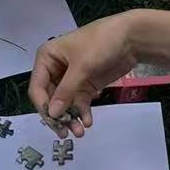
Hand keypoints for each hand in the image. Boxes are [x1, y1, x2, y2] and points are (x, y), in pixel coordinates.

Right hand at [29, 16, 137, 136]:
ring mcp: (71, 78)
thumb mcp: (82, 66)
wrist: (132, 37)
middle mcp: (55, 69)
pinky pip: (79, 103)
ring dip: (71, 118)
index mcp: (47, 58)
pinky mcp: (86, 85)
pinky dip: (82, 112)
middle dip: (59, 116)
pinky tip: (88, 121)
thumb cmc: (101, 44)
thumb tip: (52, 114)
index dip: (43, 106)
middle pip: (50, 99)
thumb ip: (66, 91)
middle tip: (66, 132)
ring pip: (64, 104)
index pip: (37, 88)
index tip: (54, 121)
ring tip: (80, 131)